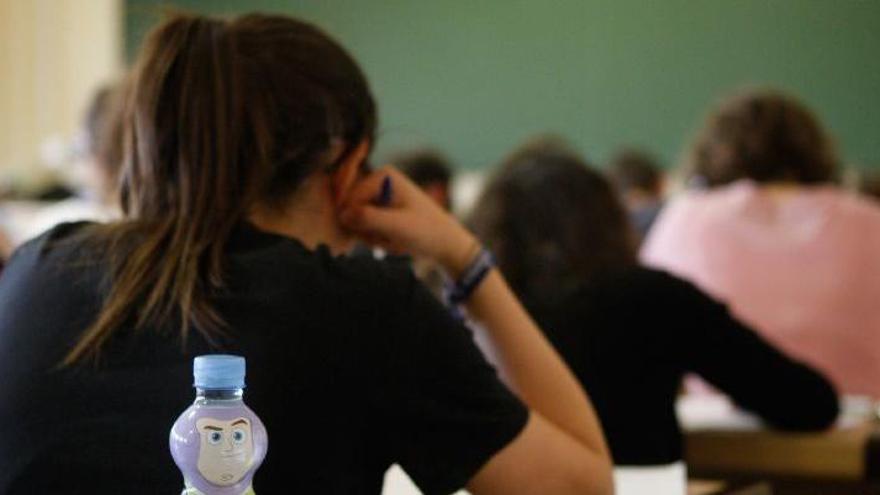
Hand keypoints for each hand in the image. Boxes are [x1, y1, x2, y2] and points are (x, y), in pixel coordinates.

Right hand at [338, 166, 476, 275]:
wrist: (445, 244)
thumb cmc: (426, 231)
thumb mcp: (396, 226)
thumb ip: (368, 218)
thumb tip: (342, 214)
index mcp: (383, 176)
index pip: (350, 200)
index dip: (358, 223)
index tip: (379, 234)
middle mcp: (377, 182)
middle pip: (351, 212)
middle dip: (368, 231)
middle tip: (390, 239)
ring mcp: (378, 197)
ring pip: (357, 224)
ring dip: (374, 237)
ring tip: (394, 240)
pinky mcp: (379, 211)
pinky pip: (365, 229)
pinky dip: (377, 239)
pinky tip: (394, 241)